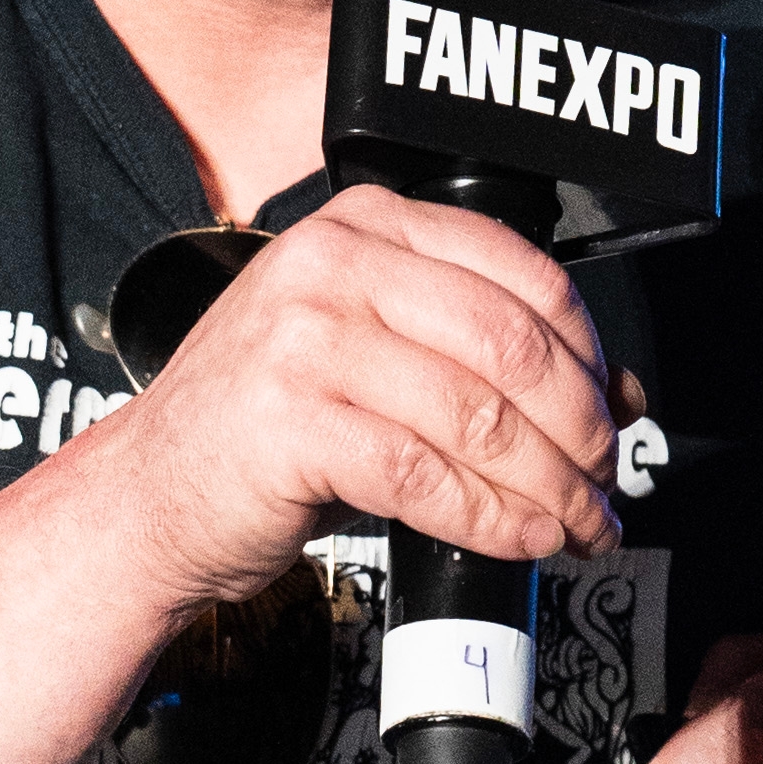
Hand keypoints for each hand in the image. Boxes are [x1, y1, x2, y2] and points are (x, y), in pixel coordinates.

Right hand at [89, 182, 622, 618]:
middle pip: (511, 345)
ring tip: (576, 524)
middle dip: (578, 427)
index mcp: (367, 225)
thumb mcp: (371, 357)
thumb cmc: (265, 427)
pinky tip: (521, 538)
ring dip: (548, 485)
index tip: (612, 412)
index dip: (588, 352)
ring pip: (477, 415)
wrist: (150, 495)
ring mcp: (306, 339)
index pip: (521, 271)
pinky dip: (491, 518)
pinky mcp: (292, 422)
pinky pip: (426, 475)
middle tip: (603, 480)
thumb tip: (612, 396)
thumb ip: (476, 357)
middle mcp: (335, 264)